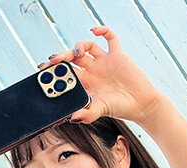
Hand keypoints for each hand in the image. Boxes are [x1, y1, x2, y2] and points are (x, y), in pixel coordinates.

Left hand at [42, 26, 162, 125]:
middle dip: (61, 57)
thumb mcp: (102, 110)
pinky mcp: (118, 55)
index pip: (66, 73)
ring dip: (78, 46)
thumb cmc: (121, 108)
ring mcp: (104, 62)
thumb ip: (88, 114)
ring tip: (77, 53)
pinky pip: (110, 38)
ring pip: (86, 47)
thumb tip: (73, 118)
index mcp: (85, 84)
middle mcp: (92, 71)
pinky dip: (103, 31)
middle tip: (53, 60)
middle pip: (72, 58)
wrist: (142, 104)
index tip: (44, 70)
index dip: (55, 71)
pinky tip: (94, 30)